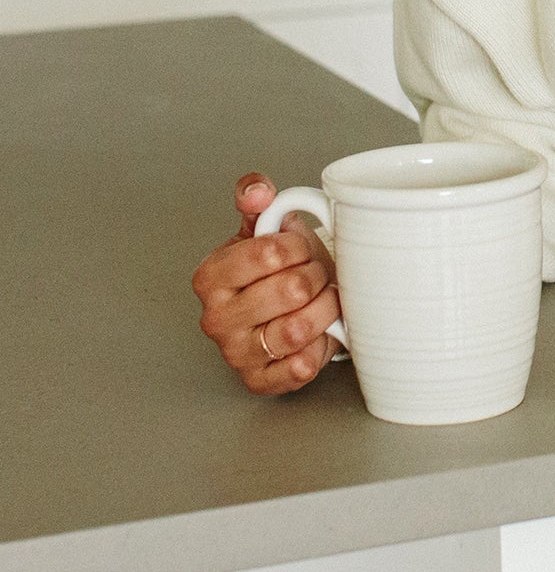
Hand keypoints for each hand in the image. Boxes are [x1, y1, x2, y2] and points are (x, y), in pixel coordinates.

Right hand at [191, 172, 343, 394]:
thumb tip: (256, 191)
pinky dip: (320, 346)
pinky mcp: (259, 381)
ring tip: (322, 300)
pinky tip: (318, 332)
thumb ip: (257, 200)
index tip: (301, 249)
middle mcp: (216, 318)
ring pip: (300, 328)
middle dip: (317, 276)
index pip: (270, 252)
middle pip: (293, 289)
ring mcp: (236, 353)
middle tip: (316, 275)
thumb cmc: (275, 268)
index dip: (299, 246)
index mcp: (211, 276)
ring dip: (325, 309)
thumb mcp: (262, 228)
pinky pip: (301, 367)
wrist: (284, 309)